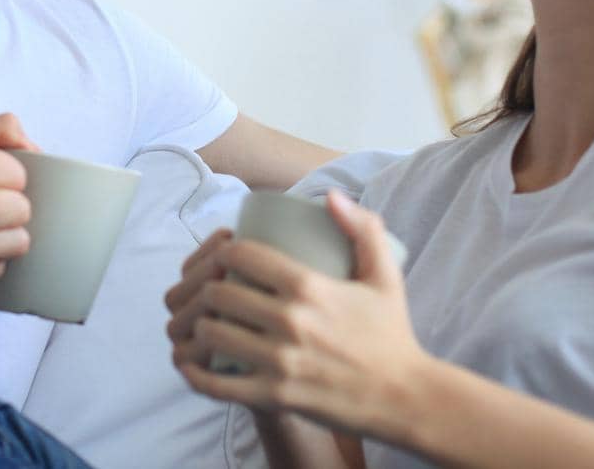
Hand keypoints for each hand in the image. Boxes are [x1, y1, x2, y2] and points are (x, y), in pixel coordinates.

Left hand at [165, 191, 428, 440]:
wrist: (404, 398)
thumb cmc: (390, 334)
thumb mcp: (384, 275)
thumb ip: (363, 229)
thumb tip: (331, 196)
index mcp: (310, 287)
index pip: (243, 256)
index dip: (222, 252)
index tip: (223, 257)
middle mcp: (290, 321)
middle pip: (218, 293)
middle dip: (204, 287)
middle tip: (209, 290)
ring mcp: (280, 362)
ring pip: (212, 334)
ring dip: (198, 326)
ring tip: (201, 321)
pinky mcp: (275, 397)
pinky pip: (218, 384)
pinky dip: (195, 373)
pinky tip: (189, 363)